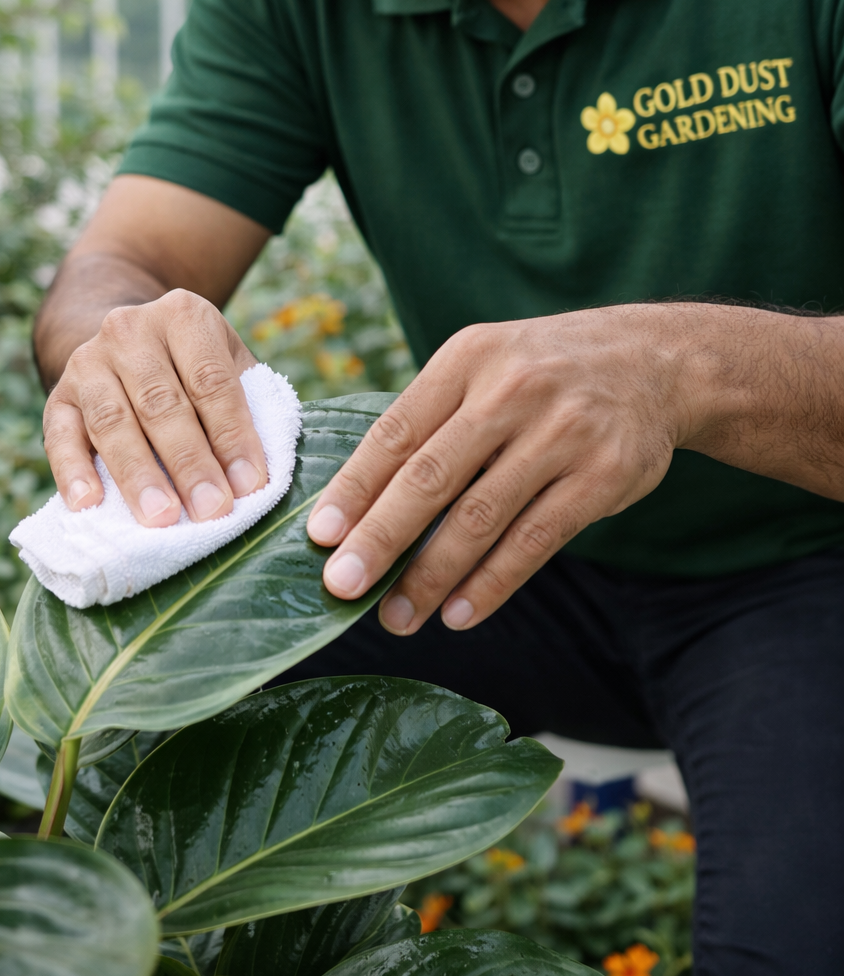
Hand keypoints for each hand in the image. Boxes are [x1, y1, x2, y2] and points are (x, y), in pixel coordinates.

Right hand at [43, 289, 266, 525]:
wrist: (128, 343)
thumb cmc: (193, 367)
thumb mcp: (227, 363)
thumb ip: (246, 407)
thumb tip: (253, 477)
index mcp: (183, 315)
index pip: (211, 380)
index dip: (232, 435)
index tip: (249, 485)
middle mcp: (130, 330)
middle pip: (161, 403)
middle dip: (190, 462)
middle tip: (212, 509)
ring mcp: (88, 360)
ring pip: (113, 421)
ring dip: (138, 474)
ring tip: (162, 517)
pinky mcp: (58, 395)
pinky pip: (60, 436)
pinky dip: (73, 472)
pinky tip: (89, 504)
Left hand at [306, 306, 700, 631]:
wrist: (657, 361)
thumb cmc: (543, 372)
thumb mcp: (485, 364)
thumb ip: (429, 418)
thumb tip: (356, 503)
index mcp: (468, 358)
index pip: (396, 432)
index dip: (354, 488)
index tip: (319, 537)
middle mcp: (512, 390)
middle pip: (431, 477)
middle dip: (380, 539)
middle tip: (342, 587)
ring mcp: (562, 433)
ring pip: (481, 518)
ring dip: (432, 577)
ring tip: (398, 617)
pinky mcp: (603, 476)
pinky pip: (534, 541)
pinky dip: (492, 584)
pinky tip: (459, 612)